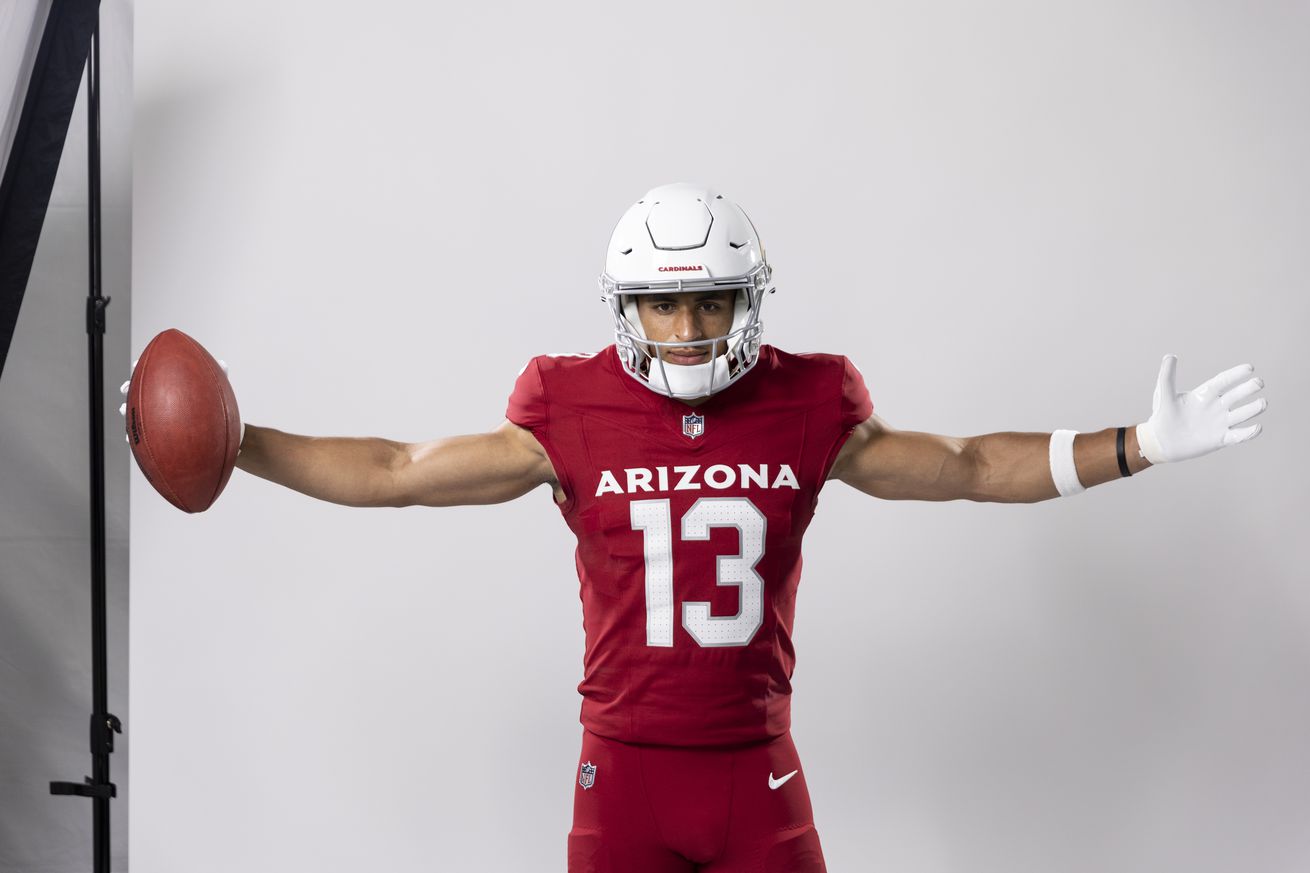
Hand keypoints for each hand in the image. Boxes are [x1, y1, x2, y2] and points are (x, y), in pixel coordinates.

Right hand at [119, 357, 244, 448]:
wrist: (219, 427)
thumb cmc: (216, 402)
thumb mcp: (218, 386)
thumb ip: (219, 374)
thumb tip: (222, 364)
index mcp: (169, 382)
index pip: (150, 370)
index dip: (139, 366)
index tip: (134, 365)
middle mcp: (159, 397)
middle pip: (137, 389)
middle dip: (128, 387)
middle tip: (125, 388)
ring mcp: (156, 415)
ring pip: (135, 411)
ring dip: (127, 410)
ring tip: (123, 410)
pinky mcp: (157, 432)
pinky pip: (142, 434)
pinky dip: (133, 436)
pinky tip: (129, 439)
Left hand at [1135, 354, 1266, 463]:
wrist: (1160, 441)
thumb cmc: (1162, 416)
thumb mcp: (1164, 395)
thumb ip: (1167, 376)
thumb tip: (1170, 356)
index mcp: (1205, 394)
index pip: (1224, 381)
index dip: (1236, 374)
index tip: (1249, 367)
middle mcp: (1216, 407)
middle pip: (1237, 396)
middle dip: (1249, 389)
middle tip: (1259, 383)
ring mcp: (1220, 423)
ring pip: (1242, 414)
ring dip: (1254, 408)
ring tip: (1263, 403)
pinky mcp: (1221, 439)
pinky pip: (1239, 436)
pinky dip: (1249, 433)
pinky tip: (1257, 427)